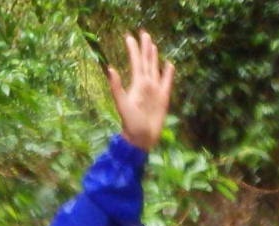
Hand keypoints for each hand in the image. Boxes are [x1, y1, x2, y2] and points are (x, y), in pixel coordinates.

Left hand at [108, 30, 174, 152]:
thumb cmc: (130, 124)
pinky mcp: (164, 98)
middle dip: (145, 48)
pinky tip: (169, 64)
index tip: (129, 36)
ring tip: (154, 45)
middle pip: (146, 62)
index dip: (133, 49)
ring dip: (154, 57)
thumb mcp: (122, 105)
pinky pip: (167, 82)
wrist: (141, 139)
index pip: (135, 62)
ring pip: (155, 69)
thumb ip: (116, 87)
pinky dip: (168, 73)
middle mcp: (146, 85)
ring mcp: (155, 91)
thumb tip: (110, 69)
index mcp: (137, 84)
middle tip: (144, 33)